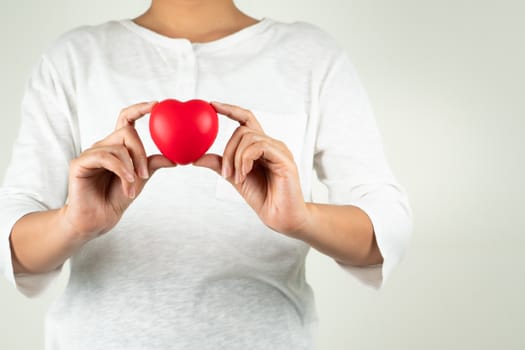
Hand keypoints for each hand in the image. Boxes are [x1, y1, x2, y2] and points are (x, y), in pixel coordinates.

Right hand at [61, 101, 175, 241]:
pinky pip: (105, 157)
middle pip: (126, 131)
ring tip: (134, 185)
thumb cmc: (117, 198)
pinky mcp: (80, 163)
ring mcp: (90, 153)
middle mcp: (102, 145)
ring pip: (118, 146)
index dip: (139, 109)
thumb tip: (173, 158)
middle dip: (140, 152)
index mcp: (117, 146)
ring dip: (131, 167)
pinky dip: (121, 170)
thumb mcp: (140, 179)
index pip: (126, 120)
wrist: (99, 219)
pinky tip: (128, 183)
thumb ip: (152, 164)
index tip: (156, 105)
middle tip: (145, 174)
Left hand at [194, 102, 309, 236]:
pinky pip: (259, 146)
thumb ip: (220, 164)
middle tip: (225, 173)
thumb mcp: (235, 178)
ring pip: (249, 137)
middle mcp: (272, 144)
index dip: (230, 110)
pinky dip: (245, 159)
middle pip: (243, 129)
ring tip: (237, 177)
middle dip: (228, 150)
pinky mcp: (284, 158)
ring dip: (235, 158)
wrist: (281, 217)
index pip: (246, 119)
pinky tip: (244, 174)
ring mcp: (279, 150)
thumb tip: (197, 157)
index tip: (212, 105)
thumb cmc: (263, 197)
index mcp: (261, 146)